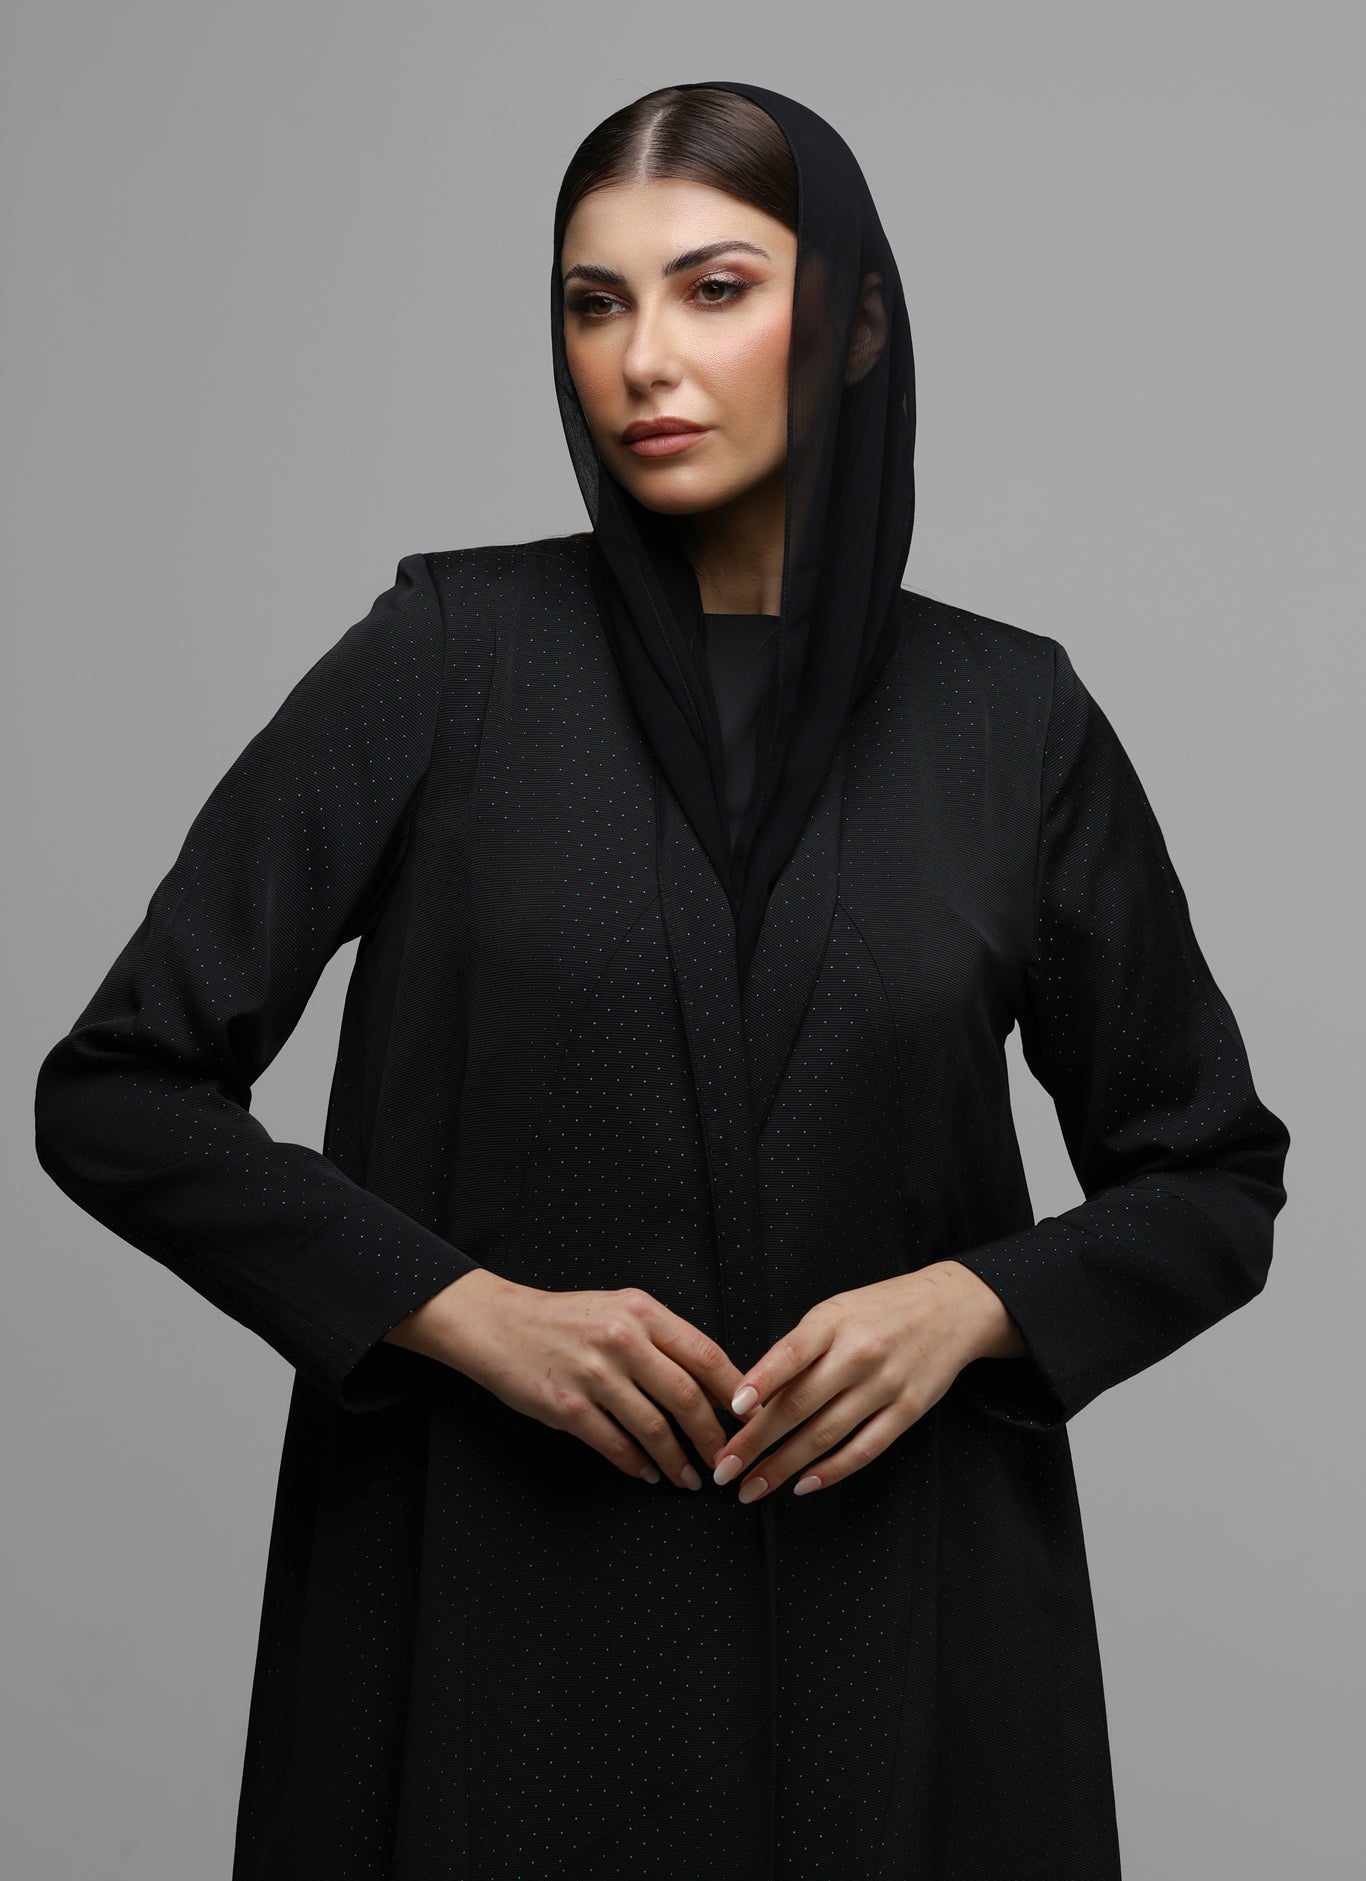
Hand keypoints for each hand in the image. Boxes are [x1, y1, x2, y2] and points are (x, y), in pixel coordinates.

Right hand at [386, 1269, 749, 1490]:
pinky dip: (636, 1464)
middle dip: (713, 1437)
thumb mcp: (619, 1311)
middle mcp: (622, 1339)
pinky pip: (614, 1444)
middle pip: (686, 1396)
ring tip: (690, 1478)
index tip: (751, 1419)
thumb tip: (715, 1383)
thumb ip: (663, 1339)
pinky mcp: (567, 1406)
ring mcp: (593, 1374)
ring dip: (677, 1460)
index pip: (705, 1354)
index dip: (734, 1392)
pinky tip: (648, 1473)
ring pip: (653, 1427)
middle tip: (726, 1461)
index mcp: (642, 1312)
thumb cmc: (566, 1320)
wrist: (499, 1324)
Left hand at [710, 1261, 1026, 1502]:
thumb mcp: (835, 1312)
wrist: (952, 1307)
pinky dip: (832, 1470)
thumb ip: (798, 1349)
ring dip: (785, 1466)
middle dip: (757, 1442)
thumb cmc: (879, 1310)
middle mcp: (859, 1353)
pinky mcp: (908, 1410)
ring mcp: (886, 1384)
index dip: (761, 1382)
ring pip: (826, 1434)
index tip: (733, 1412)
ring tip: (753, 1487)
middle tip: (724, 1469)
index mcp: (833, 1321)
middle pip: (800, 1405)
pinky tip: (804, 1484)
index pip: (791, 1353)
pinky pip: (865, 1448)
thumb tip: (751, 1396)